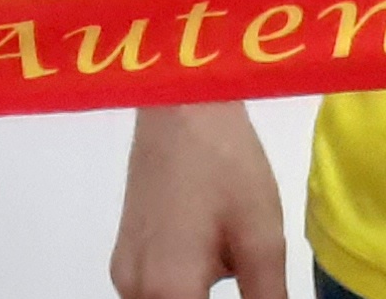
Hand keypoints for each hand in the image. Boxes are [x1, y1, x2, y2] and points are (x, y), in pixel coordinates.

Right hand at [112, 102, 289, 298]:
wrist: (180, 105)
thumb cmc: (225, 166)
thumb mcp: (261, 240)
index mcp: (169, 292)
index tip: (258, 297)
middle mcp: (134, 291)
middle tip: (252, 284)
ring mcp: (124, 273)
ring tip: (238, 273)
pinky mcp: (124, 255)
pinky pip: (152, 297)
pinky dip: (182, 297)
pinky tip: (214, 270)